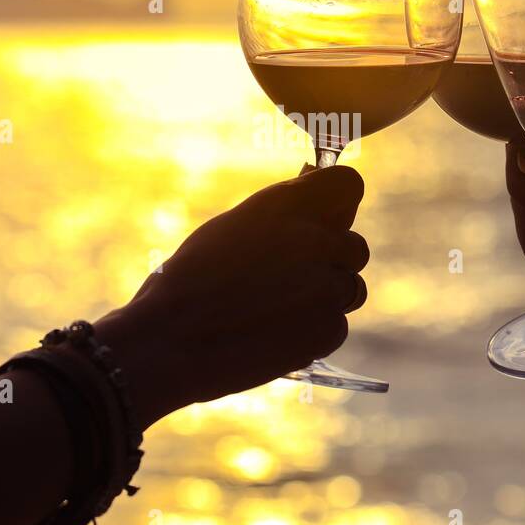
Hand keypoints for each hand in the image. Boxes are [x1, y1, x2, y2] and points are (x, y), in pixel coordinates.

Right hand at [93, 166, 368, 424]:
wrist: (169, 340)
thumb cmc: (189, 281)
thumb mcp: (233, 228)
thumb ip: (282, 215)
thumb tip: (317, 201)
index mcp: (285, 204)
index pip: (348, 184)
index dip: (340, 204)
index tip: (328, 219)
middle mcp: (314, 239)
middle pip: (355, 246)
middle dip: (332, 261)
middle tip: (290, 280)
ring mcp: (326, 286)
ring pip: (351, 289)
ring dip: (325, 298)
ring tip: (276, 309)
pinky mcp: (328, 329)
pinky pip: (336, 326)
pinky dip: (312, 333)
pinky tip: (272, 335)